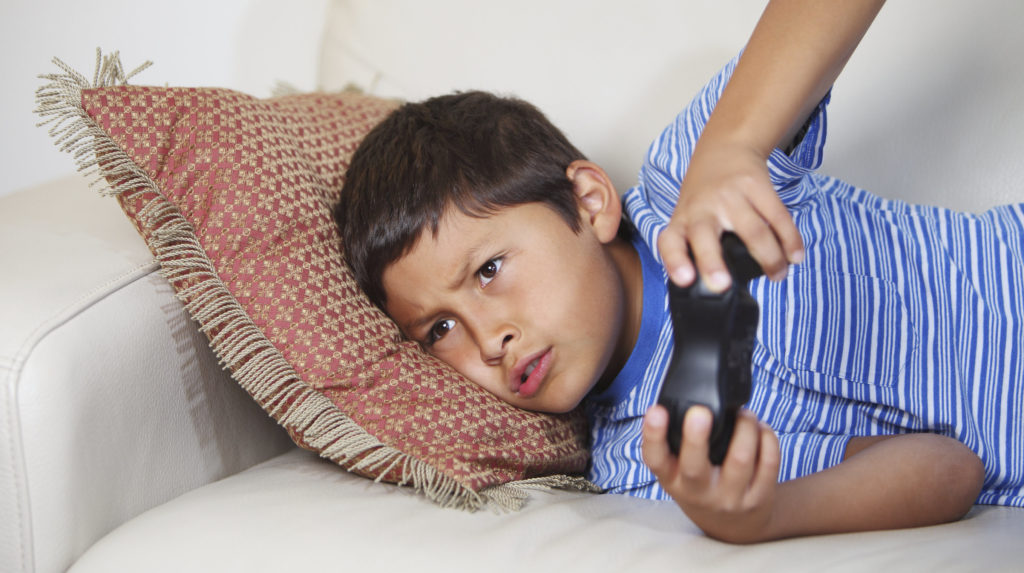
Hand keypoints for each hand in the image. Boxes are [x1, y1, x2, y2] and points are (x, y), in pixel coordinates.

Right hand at [642, 404, 780, 543]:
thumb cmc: (702, 487)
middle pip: (695, 466)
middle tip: (700, 412)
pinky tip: (760, 429)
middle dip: (696, 437)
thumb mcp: (679, 472)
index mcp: (673, 478)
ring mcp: (729, 498)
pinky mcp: (759, 498)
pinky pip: (768, 462)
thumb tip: (685, 396)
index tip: (656, 411)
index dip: (653, 435)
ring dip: (744, 427)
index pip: (655, 459)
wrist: (733, 527)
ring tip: (744, 414)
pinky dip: (766, 437)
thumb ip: (677, 443)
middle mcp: (698, 492)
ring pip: (740, 458)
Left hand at [657, 139, 803, 290]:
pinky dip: (790, 240)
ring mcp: (730, 195)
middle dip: (712, 261)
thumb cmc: (704, 195)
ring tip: (777, 276)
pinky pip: (778, 217)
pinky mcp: (756, 185)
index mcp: (682, 221)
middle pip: (705, 235)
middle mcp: (702, 208)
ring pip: (753, 231)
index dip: (675, 262)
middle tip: (722, 285)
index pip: (670, 243)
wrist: (724, 148)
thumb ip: (697, 249)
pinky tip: (795, 256)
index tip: (685, 281)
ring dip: (769, 259)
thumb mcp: (689, 218)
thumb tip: (715, 290)